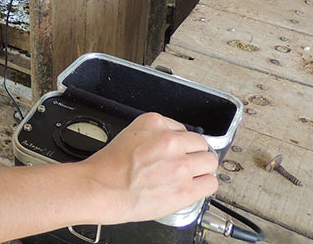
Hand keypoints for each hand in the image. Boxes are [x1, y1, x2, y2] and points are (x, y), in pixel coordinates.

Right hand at [80, 113, 218, 224]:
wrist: (101, 188)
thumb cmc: (108, 167)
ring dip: (201, 170)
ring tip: (188, 177)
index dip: (178, 143)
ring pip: (210, 162)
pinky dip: (203, 186)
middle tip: (182, 164)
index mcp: (154, 123)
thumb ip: (153, 136)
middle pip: (201, 144)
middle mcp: (170, 141)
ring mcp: (180, 165)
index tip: (173, 152)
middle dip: (193, 155)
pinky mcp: (186, 188)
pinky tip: (192, 188)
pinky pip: (210, 183)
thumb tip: (171, 145)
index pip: (182, 129)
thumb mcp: (129, 135)